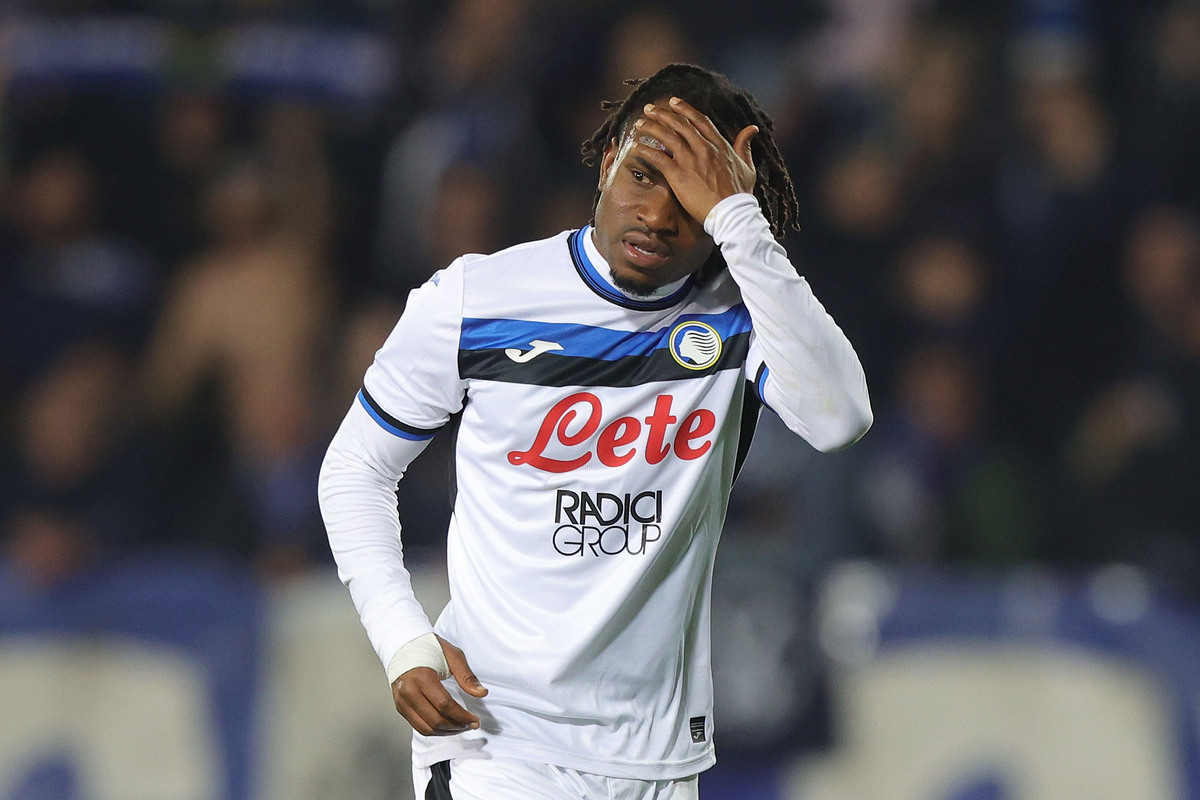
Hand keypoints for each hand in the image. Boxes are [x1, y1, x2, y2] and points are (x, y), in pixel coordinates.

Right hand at [391, 635, 487, 735]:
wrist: (403, 645)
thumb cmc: (429, 648)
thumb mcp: (452, 655)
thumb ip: (466, 676)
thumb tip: (482, 693)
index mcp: (422, 677)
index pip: (444, 705)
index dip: (462, 716)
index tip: (475, 720)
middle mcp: (408, 691)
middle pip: (435, 720)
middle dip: (457, 726)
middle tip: (471, 724)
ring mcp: (402, 701)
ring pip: (426, 728)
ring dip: (446, 732)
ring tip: (461, 727)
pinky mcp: (400, 706)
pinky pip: (418, 726)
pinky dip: (434, 731)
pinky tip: (447, 727)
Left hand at [630, 96, 757, 223]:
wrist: (732, 212)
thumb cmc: (740, 194)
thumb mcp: (748, 166)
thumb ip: (745, 145)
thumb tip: (752, 129)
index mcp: (719, 145)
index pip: (700, 121)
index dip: (685, 109)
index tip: (673, 102)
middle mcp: (704, 148)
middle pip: (680, 124)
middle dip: (662, 114)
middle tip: (649, 109)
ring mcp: (690, 160)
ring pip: (667, 136)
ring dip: (651, 127)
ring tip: (640, 123)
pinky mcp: (679, 174)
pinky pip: (658, 157)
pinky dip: (646, 150)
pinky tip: (636, 146)